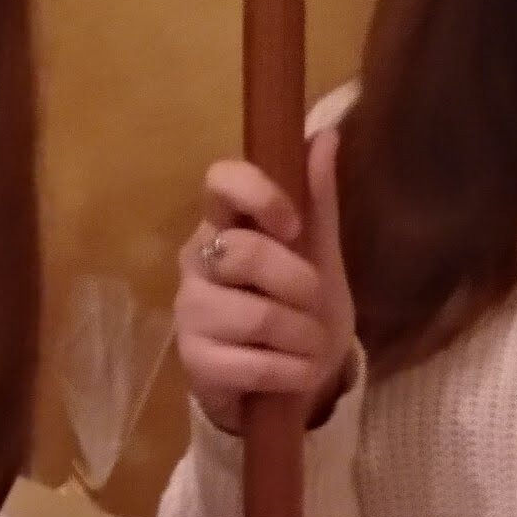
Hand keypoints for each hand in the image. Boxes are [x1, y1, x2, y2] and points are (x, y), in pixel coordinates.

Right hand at [175, 127, 355, 433]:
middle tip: (313, 304)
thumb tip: (326, 134)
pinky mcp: (194, 362)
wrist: (290, 382)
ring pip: (257, 315)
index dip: (259, 195)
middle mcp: (196, 261)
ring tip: (308, 347)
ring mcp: (190, 312)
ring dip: (303, 337)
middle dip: (300, 284)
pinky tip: (296, 373)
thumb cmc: (299, 308)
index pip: (220, 181)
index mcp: (224, 224)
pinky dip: (293, 371)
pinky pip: (255, 364)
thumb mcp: (318, 254)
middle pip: (246, 253)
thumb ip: (316, 200)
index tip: (292, 226)